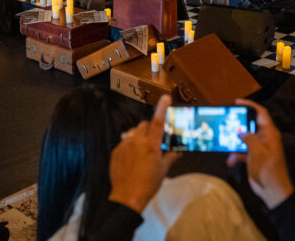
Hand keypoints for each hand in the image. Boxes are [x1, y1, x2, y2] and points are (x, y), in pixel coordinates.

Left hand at [108, 95, 179, 213]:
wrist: (128, 196)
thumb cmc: (149, 183)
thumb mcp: (163, 170)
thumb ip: (171, 156)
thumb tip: (179, 151)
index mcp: (151, 144)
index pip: (158, 121)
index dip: (162, 108)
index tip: (166, 97)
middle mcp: (136, 140)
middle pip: (144, 125)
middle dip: (149, 129)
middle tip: (154, 142)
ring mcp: (124, 145)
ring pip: (133, 133)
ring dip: (139, 138)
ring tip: (142, 153)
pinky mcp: (116, 151)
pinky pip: (125, 142)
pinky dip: (130, 146)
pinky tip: (132, 160)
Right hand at [226, 99, 293, 209]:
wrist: (273, 191)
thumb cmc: (268, 170)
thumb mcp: (257, 152)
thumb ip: (248, 138)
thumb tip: (240, 130)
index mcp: (269, 133)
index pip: (261, 113)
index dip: (250, 105)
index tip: (236, 102)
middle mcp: (264, 138)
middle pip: (249, 124)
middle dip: (237, 124)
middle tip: (225, 121)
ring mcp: (258, 147)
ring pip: (243, 138)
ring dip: (234, 142)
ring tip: (224, 143)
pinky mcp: (253, 156)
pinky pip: (241, 151)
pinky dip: (235, 155)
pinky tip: (230, 161)